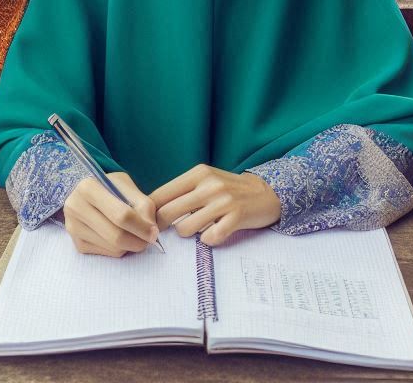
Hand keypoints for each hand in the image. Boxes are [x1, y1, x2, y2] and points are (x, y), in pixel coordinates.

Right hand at [63, 172, 158, 256]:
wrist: (87, 195)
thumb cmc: (110, 188)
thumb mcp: (126, 186)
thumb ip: (143, 204)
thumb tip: (151, 230)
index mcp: (88, 188)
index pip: (121, 215)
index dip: (142, 226)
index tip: (155, 232)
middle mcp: (75, 208)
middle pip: (116, 236)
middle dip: (138, 241)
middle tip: (150, 239)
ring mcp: (74, 228)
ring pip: (113, 248)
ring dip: (130, 245)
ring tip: (135, 233)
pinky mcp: (77, 244)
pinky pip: (107, 254)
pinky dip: (120, 249)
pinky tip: (119, 236)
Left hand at [150, 164, 280, 246]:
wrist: (266, 192)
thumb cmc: (228, 189)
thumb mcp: (205, 180)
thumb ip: (182, 191)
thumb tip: (152, 210)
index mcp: (198, 173)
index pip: (161, 194)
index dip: (149, 212)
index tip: (146, 223)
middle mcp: (209, 184)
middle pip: (168, 212)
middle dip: (161, 227)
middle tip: (162, 235)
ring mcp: (224, 200)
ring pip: (186, 228)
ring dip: (187, 233)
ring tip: (197, 229)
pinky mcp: (237, 216)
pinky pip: (210, 238)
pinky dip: (208, 240)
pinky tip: (213, 233)